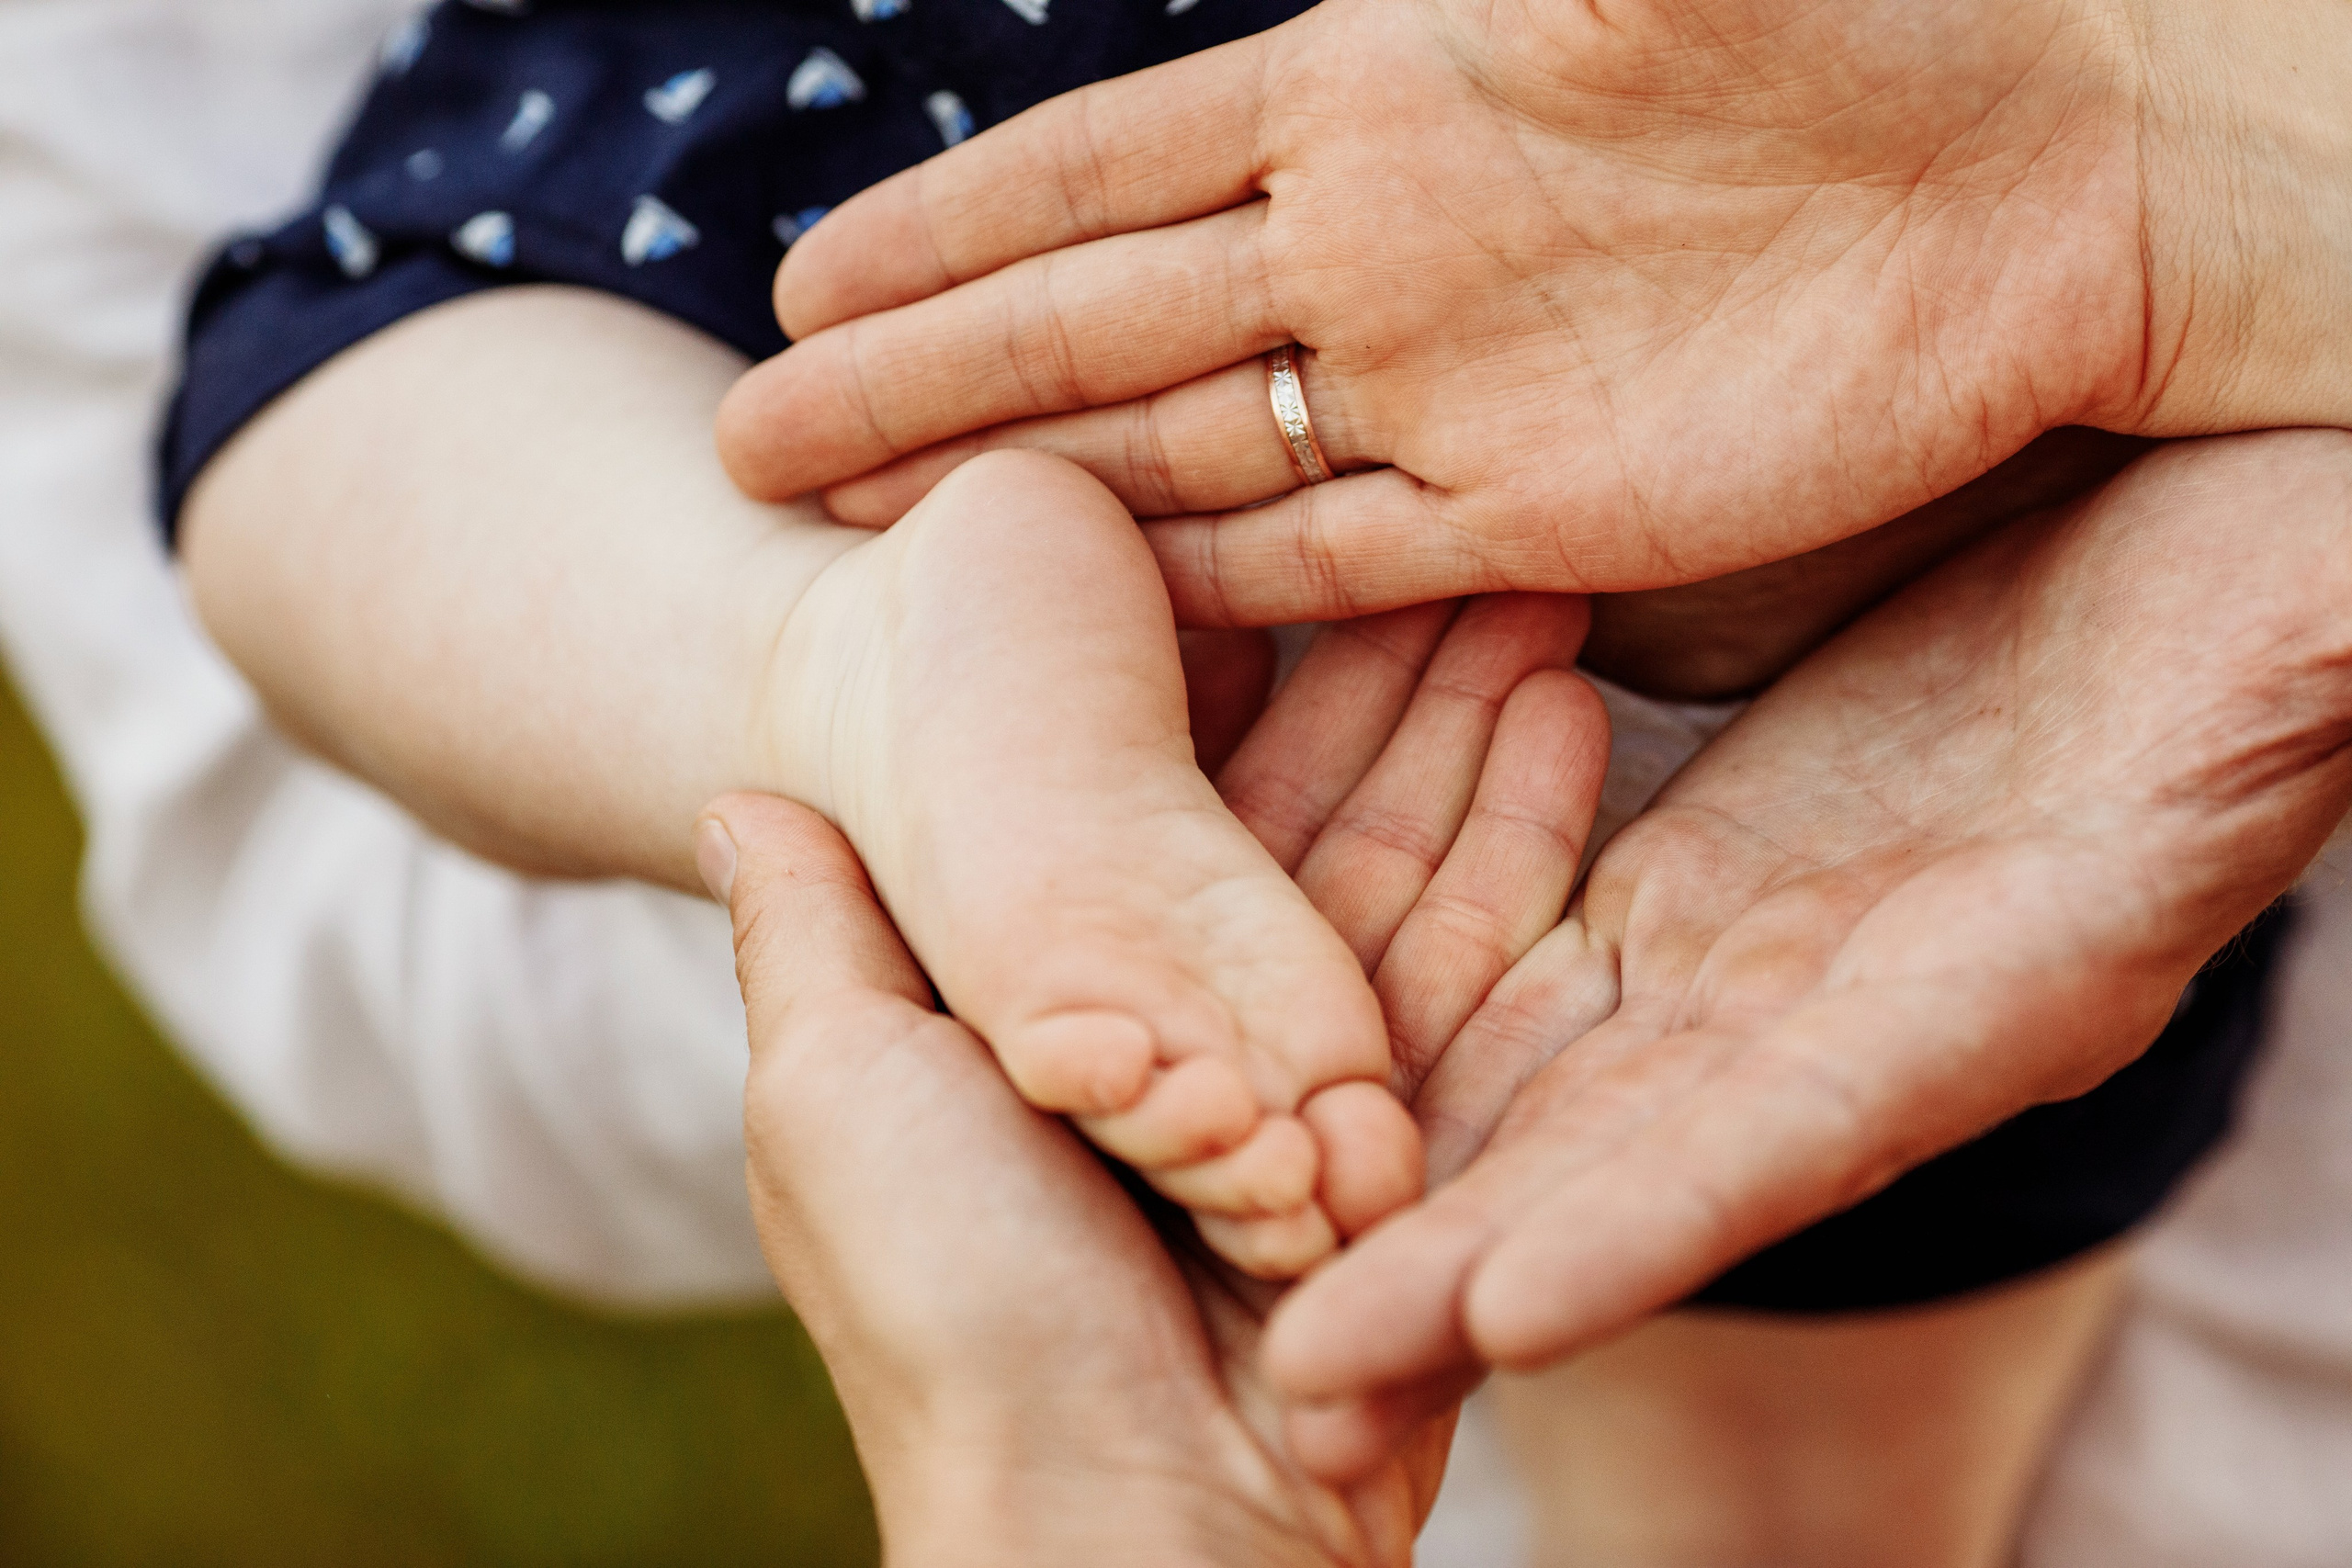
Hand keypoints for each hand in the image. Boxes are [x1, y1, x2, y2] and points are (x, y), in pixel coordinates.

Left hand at [702, 591, 1613, 1563]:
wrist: (1130, 1530)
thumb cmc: (956, 1303)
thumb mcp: (830, 1094)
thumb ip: (813, 932)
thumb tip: (735, 786)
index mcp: (1060, 1010)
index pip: (1156, 791)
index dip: (1222, 660)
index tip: (1267, 523)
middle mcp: (1196, 1043)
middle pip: (1307, 811)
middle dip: (1381, 665)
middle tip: (1448, 511)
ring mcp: (1322, 1094)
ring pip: (1410, 861)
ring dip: (1470, 713)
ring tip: (1536, 563)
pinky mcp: (1428, 1148)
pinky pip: (1491, 964)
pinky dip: (1531, 834)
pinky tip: (1577, 698)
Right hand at [717, 0, 2351, 620]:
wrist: (2041, 178)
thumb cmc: (1859, 25)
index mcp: (1363, 96)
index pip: (1101, 173)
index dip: (951, 229)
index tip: (807, 278)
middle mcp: (1370, 249)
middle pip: (1096, 330)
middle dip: (926, 383)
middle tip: (755, 438)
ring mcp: (1438, 388)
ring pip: (1182, 454)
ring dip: (1028, 496)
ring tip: (871, 537)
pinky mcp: (1526, 510)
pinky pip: (1326, 557)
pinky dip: (1210, 589)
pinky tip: (1103, 620)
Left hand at [1258, 429, 2351, 1475]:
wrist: (2162, 504)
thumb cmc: (2265, 572)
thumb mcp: (2291, 641)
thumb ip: (2281, 694)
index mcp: (1998, 983)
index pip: (1801, 1125)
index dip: (1655, 1226)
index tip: (1497, 1323)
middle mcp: (1847, 1006)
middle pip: (1624, 1160)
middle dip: (1463, 1277)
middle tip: (1298, 1390)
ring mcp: (1749, 946)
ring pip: (1534, 1068)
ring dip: (1386, 1166)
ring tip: (1232, 1243)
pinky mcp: (1678, 873)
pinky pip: (1507, 930)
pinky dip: (1396, 987)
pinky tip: (1276, 1031)